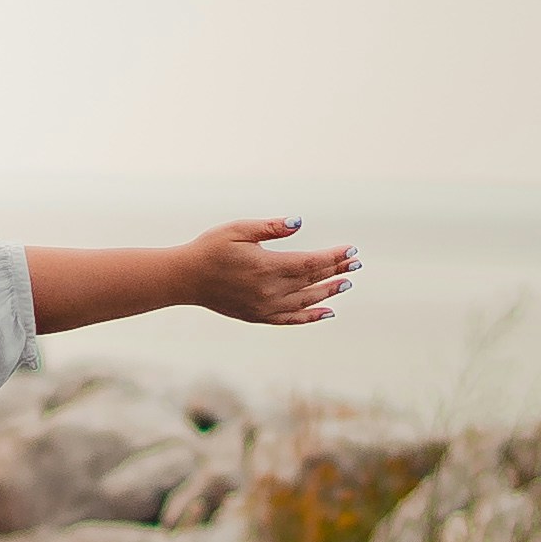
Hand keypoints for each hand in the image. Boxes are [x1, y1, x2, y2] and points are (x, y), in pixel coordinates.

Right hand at [181, 217, 354, 325]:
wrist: (184, 279)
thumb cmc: (210, 249)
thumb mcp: (238, 229)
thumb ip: (271, 228)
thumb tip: (299, 222)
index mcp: (267, 267)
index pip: (311, 263)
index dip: (334, 257)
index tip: (351, 251)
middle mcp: (270, 291)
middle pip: (313, 281)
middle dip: (336, 271)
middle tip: (356, 264)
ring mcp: (265, 307)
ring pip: (306, 301)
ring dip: (329, 292)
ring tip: (346, 283)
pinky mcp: (258, 316)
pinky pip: (292, 319)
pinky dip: (311, 316)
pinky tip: (327, 312)